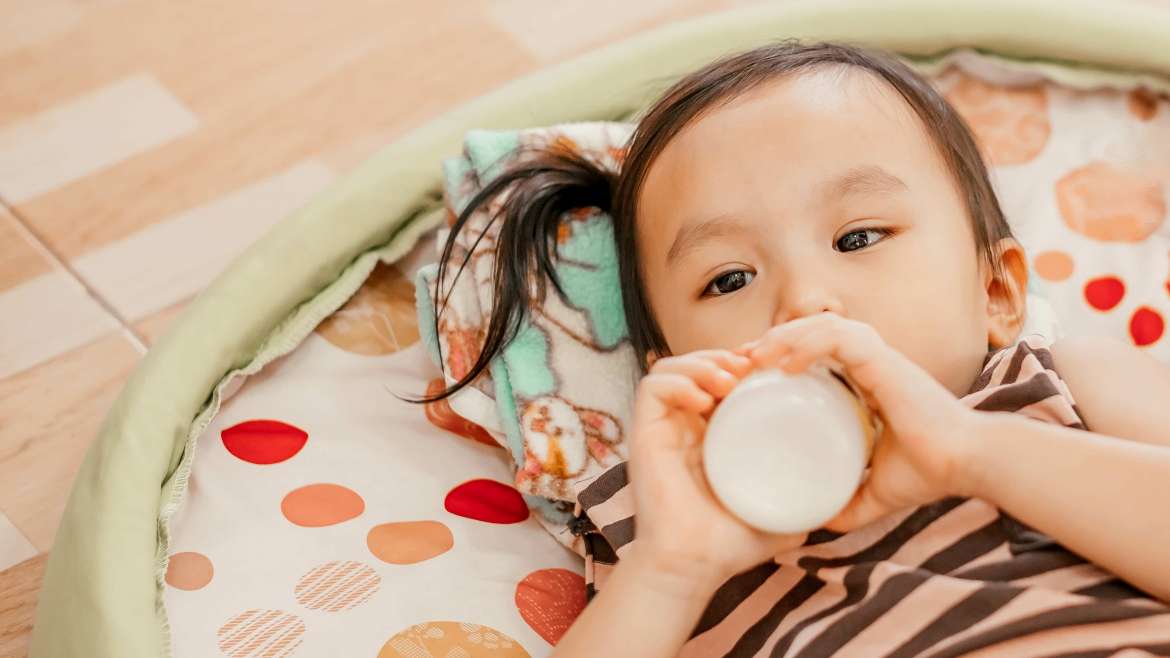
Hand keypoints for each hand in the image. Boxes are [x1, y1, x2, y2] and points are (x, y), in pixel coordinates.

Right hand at [628, 349, 807, 593]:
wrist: (694, 567)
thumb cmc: (731, 543)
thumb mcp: (780, 509)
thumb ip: (805, 498)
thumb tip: (841, 494)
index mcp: (713, 434)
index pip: (722, 378)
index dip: (745, 363)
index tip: (774, 369)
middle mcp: (685, 425)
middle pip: (698, 363)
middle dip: (726, 355)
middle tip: (753, 368)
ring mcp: (664, 427)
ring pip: (673, 366)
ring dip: (703, 362)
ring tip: (730, 380)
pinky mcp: (644, 432)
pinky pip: (653, 386)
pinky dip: (679, 381)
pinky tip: (705, 400)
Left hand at [741, 312, 980, 532]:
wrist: (967, 466)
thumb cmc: (928, 473)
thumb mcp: (873, 493)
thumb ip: (846, 503)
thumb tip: (815, 524)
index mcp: (865, 380)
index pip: (812, 350)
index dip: (777, 354)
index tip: (745, 376)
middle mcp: (870, 361)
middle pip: (809, 331)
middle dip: (770, 341)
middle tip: (737, 364)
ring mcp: (878, 356)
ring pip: (820, 326)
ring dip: (782, 337)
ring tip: (752, 359)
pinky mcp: (885, 360)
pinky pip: (838, 338)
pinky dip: (808, 345)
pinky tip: (784, 365)